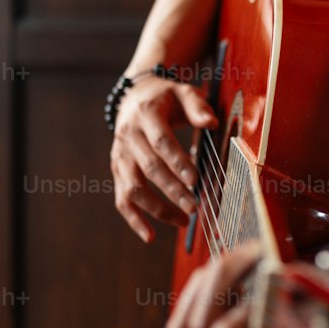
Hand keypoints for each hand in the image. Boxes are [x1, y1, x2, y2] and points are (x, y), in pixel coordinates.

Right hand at [110, 74, 217, 242]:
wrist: (134, 96)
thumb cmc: (166, 97)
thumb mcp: (183, 91)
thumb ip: (197, 106)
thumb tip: (211, 122)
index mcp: (146, 115)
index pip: (161, 142)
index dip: (177, 162)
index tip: (195, 179)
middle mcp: (128, 136)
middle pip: (149, 168)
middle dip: (172, 190)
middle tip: (194, 206)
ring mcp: (120, 155)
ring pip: (133, 188)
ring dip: (157, 208)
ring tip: (183, 221)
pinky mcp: (117, 171)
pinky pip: (122, 199)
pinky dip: (133, 219)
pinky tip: (150, 236)